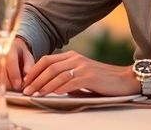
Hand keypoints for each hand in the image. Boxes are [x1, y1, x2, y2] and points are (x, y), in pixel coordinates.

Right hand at [0, 37, 34, 90]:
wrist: (8, 49)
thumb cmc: (19, 55)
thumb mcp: (28, 58)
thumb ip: (28, 67)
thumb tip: (26, 77)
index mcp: (7, 45)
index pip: (9, 61)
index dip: (14, 75)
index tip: (18, 85)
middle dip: (6, 82)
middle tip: (14, 88)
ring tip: (8, 87)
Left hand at [21, 50, 135, 96]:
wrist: (125, 79)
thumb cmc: (102, 80)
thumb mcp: (82, 73)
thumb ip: (67, 76)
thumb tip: (49, 85)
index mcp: (72, 56)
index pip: (46, 60)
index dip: (33, 70)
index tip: (25, 81)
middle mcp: (75, 59)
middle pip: (48, 67)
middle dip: (34, 79)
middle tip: (25, 89)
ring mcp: (82, 67)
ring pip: (56, 75)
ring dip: (43, 85)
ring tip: (34, 93)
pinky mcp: (88, 77)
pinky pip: (69, 82)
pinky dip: (58, 89)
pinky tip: (51, 94)